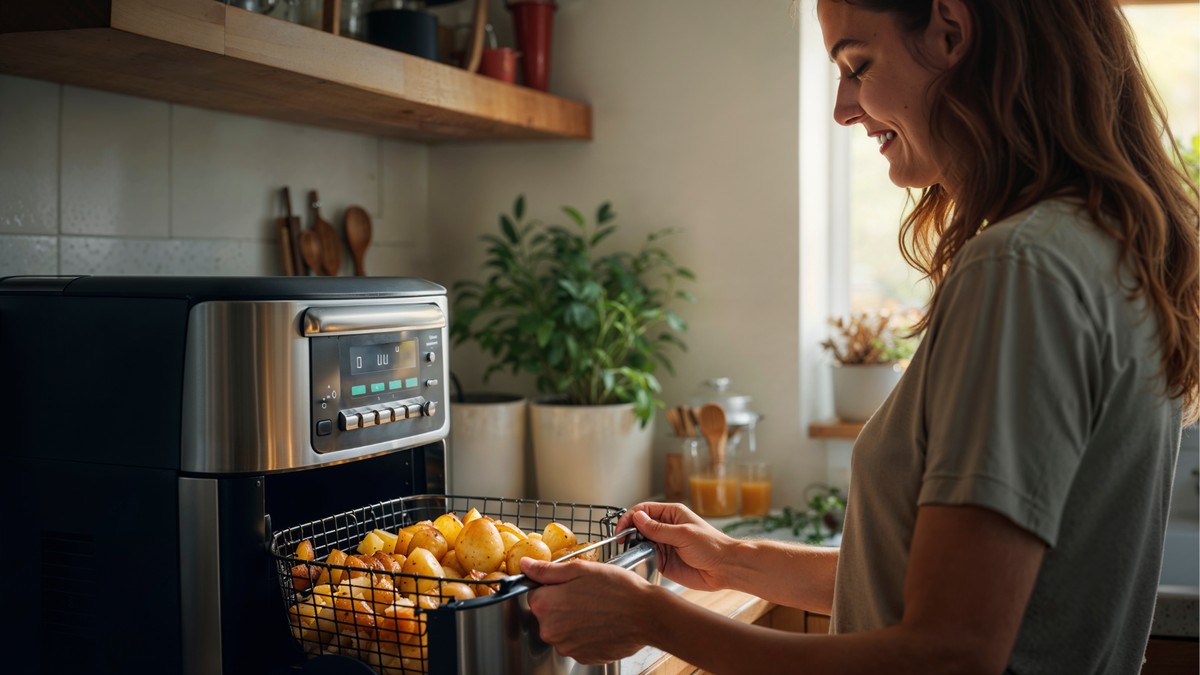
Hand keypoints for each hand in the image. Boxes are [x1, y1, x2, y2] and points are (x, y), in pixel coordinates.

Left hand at [520, 558, 657, 663]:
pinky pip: (576, 642)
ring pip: (562, 629)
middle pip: (548, 614)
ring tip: (597, 609)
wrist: (646, 615)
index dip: (554, 587)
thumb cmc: (617, 589)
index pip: (536, 594)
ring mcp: (566, 647)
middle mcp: (551, 630)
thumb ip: (547, 570)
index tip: (571, 585)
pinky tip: (601, 623)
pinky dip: (586, 634)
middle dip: (563, 604)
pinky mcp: (582, 657)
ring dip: (574, 620)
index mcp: (546, 605)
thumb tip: (525, 566)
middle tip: (587, 594)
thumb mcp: (580, 569)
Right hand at [616, 502, 735, 591]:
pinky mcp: (664, 562)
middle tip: (622, 542)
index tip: (620, 529)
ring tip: (630, 553)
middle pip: (639, 527)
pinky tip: (638, 562)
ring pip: (641, 543)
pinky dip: (640, 560)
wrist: (725, 568)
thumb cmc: (711, 546)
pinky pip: (647, 559)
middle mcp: (666, 529)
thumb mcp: (683, 534)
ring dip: (634, 547)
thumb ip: (658, 528)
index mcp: (671, 515)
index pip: (644, 511)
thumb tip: (637, 518)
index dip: (630, 518)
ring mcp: (664, 546)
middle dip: (629, 533)